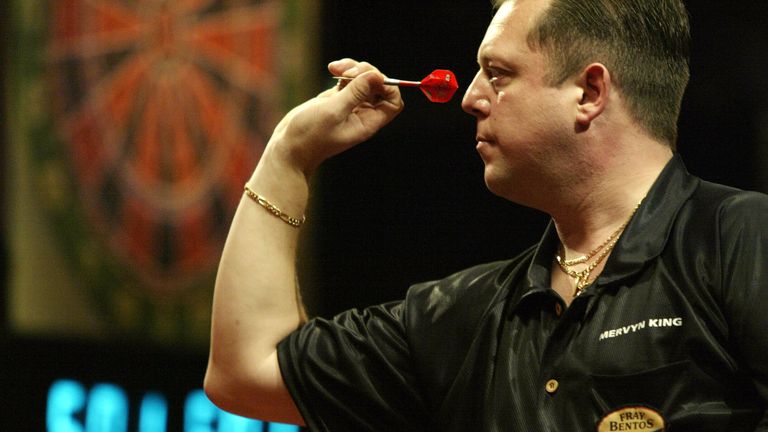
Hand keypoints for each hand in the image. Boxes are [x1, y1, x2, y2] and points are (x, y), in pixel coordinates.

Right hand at [266, 59, 403, 175]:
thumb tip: (376, 75)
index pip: (392, 102)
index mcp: (367, 122)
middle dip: (366, 72)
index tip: (369, 78)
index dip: (387, 86)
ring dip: (353, 68)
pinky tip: (332, 68)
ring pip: (363, 80)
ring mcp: (349, 105)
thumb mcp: (333, 111)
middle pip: (379, 86)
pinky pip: (349, 80)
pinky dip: (344, 70)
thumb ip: (355, 93)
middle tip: (348, 71)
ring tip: (335, 67)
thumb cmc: (309, 136)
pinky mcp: (336, 99)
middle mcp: (362, 114)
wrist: (288, 147)